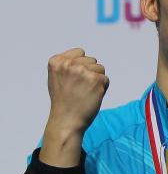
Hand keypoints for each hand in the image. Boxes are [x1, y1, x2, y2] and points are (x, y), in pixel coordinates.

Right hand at [41, 48, 108, 166]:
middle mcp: (69, 64)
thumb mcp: (56, 78)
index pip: (80, 52)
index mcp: (56, 61)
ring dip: (96, 80)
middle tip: (79, 89)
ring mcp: (83, 71)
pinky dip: (102, 88)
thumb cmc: (63, 101)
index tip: (73, 79)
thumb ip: (66, 65)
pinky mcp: (96, 80)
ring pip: (100, 69)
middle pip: (91, 60)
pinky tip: (91, 96)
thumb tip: (83, 54)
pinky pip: (106, 79)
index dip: (80, 66)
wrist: (66, 120)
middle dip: (89, 73)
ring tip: (85, 92)